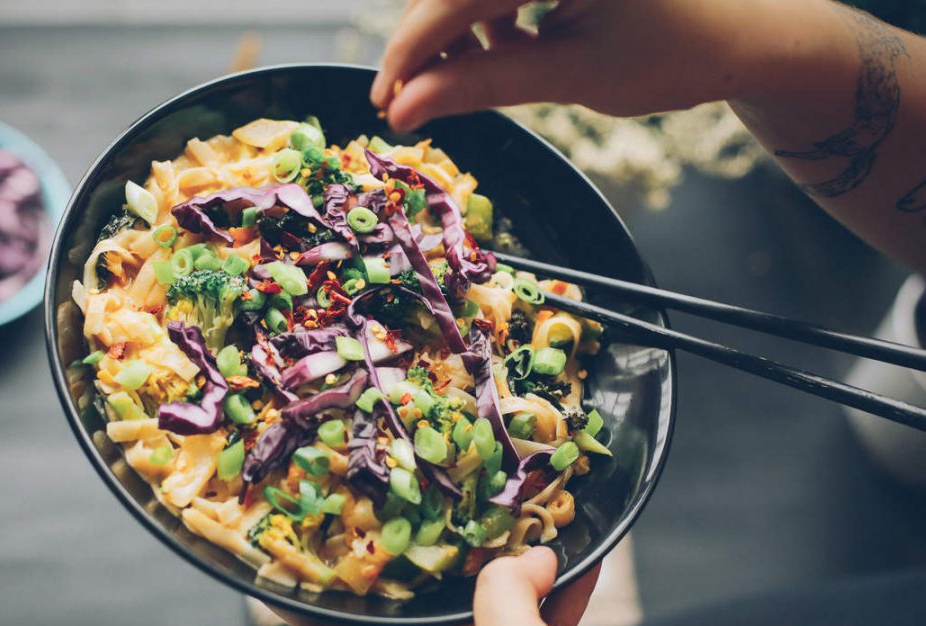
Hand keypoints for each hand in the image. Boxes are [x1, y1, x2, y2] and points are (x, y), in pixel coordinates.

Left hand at [281, 547, 687, 625]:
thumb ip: (502, 592)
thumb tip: (522, 558)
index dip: (304, 597)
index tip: (279, 557)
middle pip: (411, 610)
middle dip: (416, 557)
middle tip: (409, 503)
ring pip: (478, 610)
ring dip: (498, 570)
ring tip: (512, 522)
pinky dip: (546, 596)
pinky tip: (573, 565)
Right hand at [371, 0, 767, 130]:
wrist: (743, 33)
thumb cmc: (675, 52)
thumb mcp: (574, 73)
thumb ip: (485, 85)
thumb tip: (409, 108)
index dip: (413, 50)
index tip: (385, 100)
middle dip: (428, 40)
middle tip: (409, 100)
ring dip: (454, 27)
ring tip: (468, 76)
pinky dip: (486, 13)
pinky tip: (503, 46)